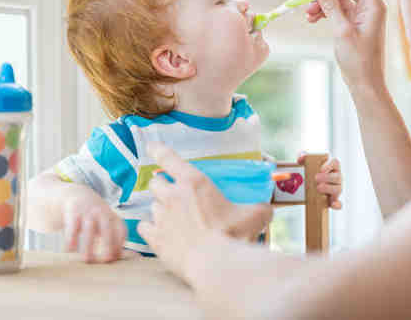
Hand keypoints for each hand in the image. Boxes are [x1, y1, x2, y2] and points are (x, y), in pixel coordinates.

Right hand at [62, 189, 125, 262]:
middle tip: (106, 261)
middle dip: (108, 244)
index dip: (120, 244)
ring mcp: (87, 211)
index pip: (121, 230)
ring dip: (89, 245)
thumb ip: (112, 237)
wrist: (75, 194)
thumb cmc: (93, 216)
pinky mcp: (73, 212)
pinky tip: (69, 250)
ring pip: (89, 228)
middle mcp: (102, 213)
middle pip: (107, 228)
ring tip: (86, 260)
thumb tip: (117, 258)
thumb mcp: (106, 221)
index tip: (116, 257)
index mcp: (113, 216)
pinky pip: (72, 226)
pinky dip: (71, 238)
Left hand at [138, 143, 273, 281]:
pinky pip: (144, 228)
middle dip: (162, 185)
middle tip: (172, 192)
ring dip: (160, 208)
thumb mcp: (255, 215)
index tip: (152, 146)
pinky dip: (149, 228)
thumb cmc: (234, 234)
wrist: (215, 263)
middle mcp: (173, 196)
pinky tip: (157, 232)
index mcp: (195, 183)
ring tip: (171, 216)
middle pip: (156, 182)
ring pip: (152, 205)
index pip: (169, 158)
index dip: (159, 151)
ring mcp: (161, 218)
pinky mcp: (156, 240)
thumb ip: (259, 207)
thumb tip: (266, 208)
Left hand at [298, 153, 342, 209]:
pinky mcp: (334, 200)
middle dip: (327, 177)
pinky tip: (333, 205)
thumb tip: (301, 158)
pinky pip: (339, 203)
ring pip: (338, 189)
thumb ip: (303, 156)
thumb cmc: (310, 171)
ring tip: (318, 188)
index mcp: (332, 167)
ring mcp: (337, 189)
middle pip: (337, 176)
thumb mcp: (306, 162)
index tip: (320, 168)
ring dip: (329, 189)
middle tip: (316, 178)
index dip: (329, 165)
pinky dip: (337, 204)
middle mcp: (337, 177)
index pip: (335, 162)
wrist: (308, 186)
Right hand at [304, 0, 387, 92]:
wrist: (364, 83)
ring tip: (307, 11)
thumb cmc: (359, 61)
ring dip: (321, 1)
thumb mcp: (342, 31)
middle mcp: (369, 7)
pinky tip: (312, 18)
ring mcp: (360, 16)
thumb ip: (332, 6)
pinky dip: (324, 12)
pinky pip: (336, 11)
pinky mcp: (352, 25)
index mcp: (374, 5)